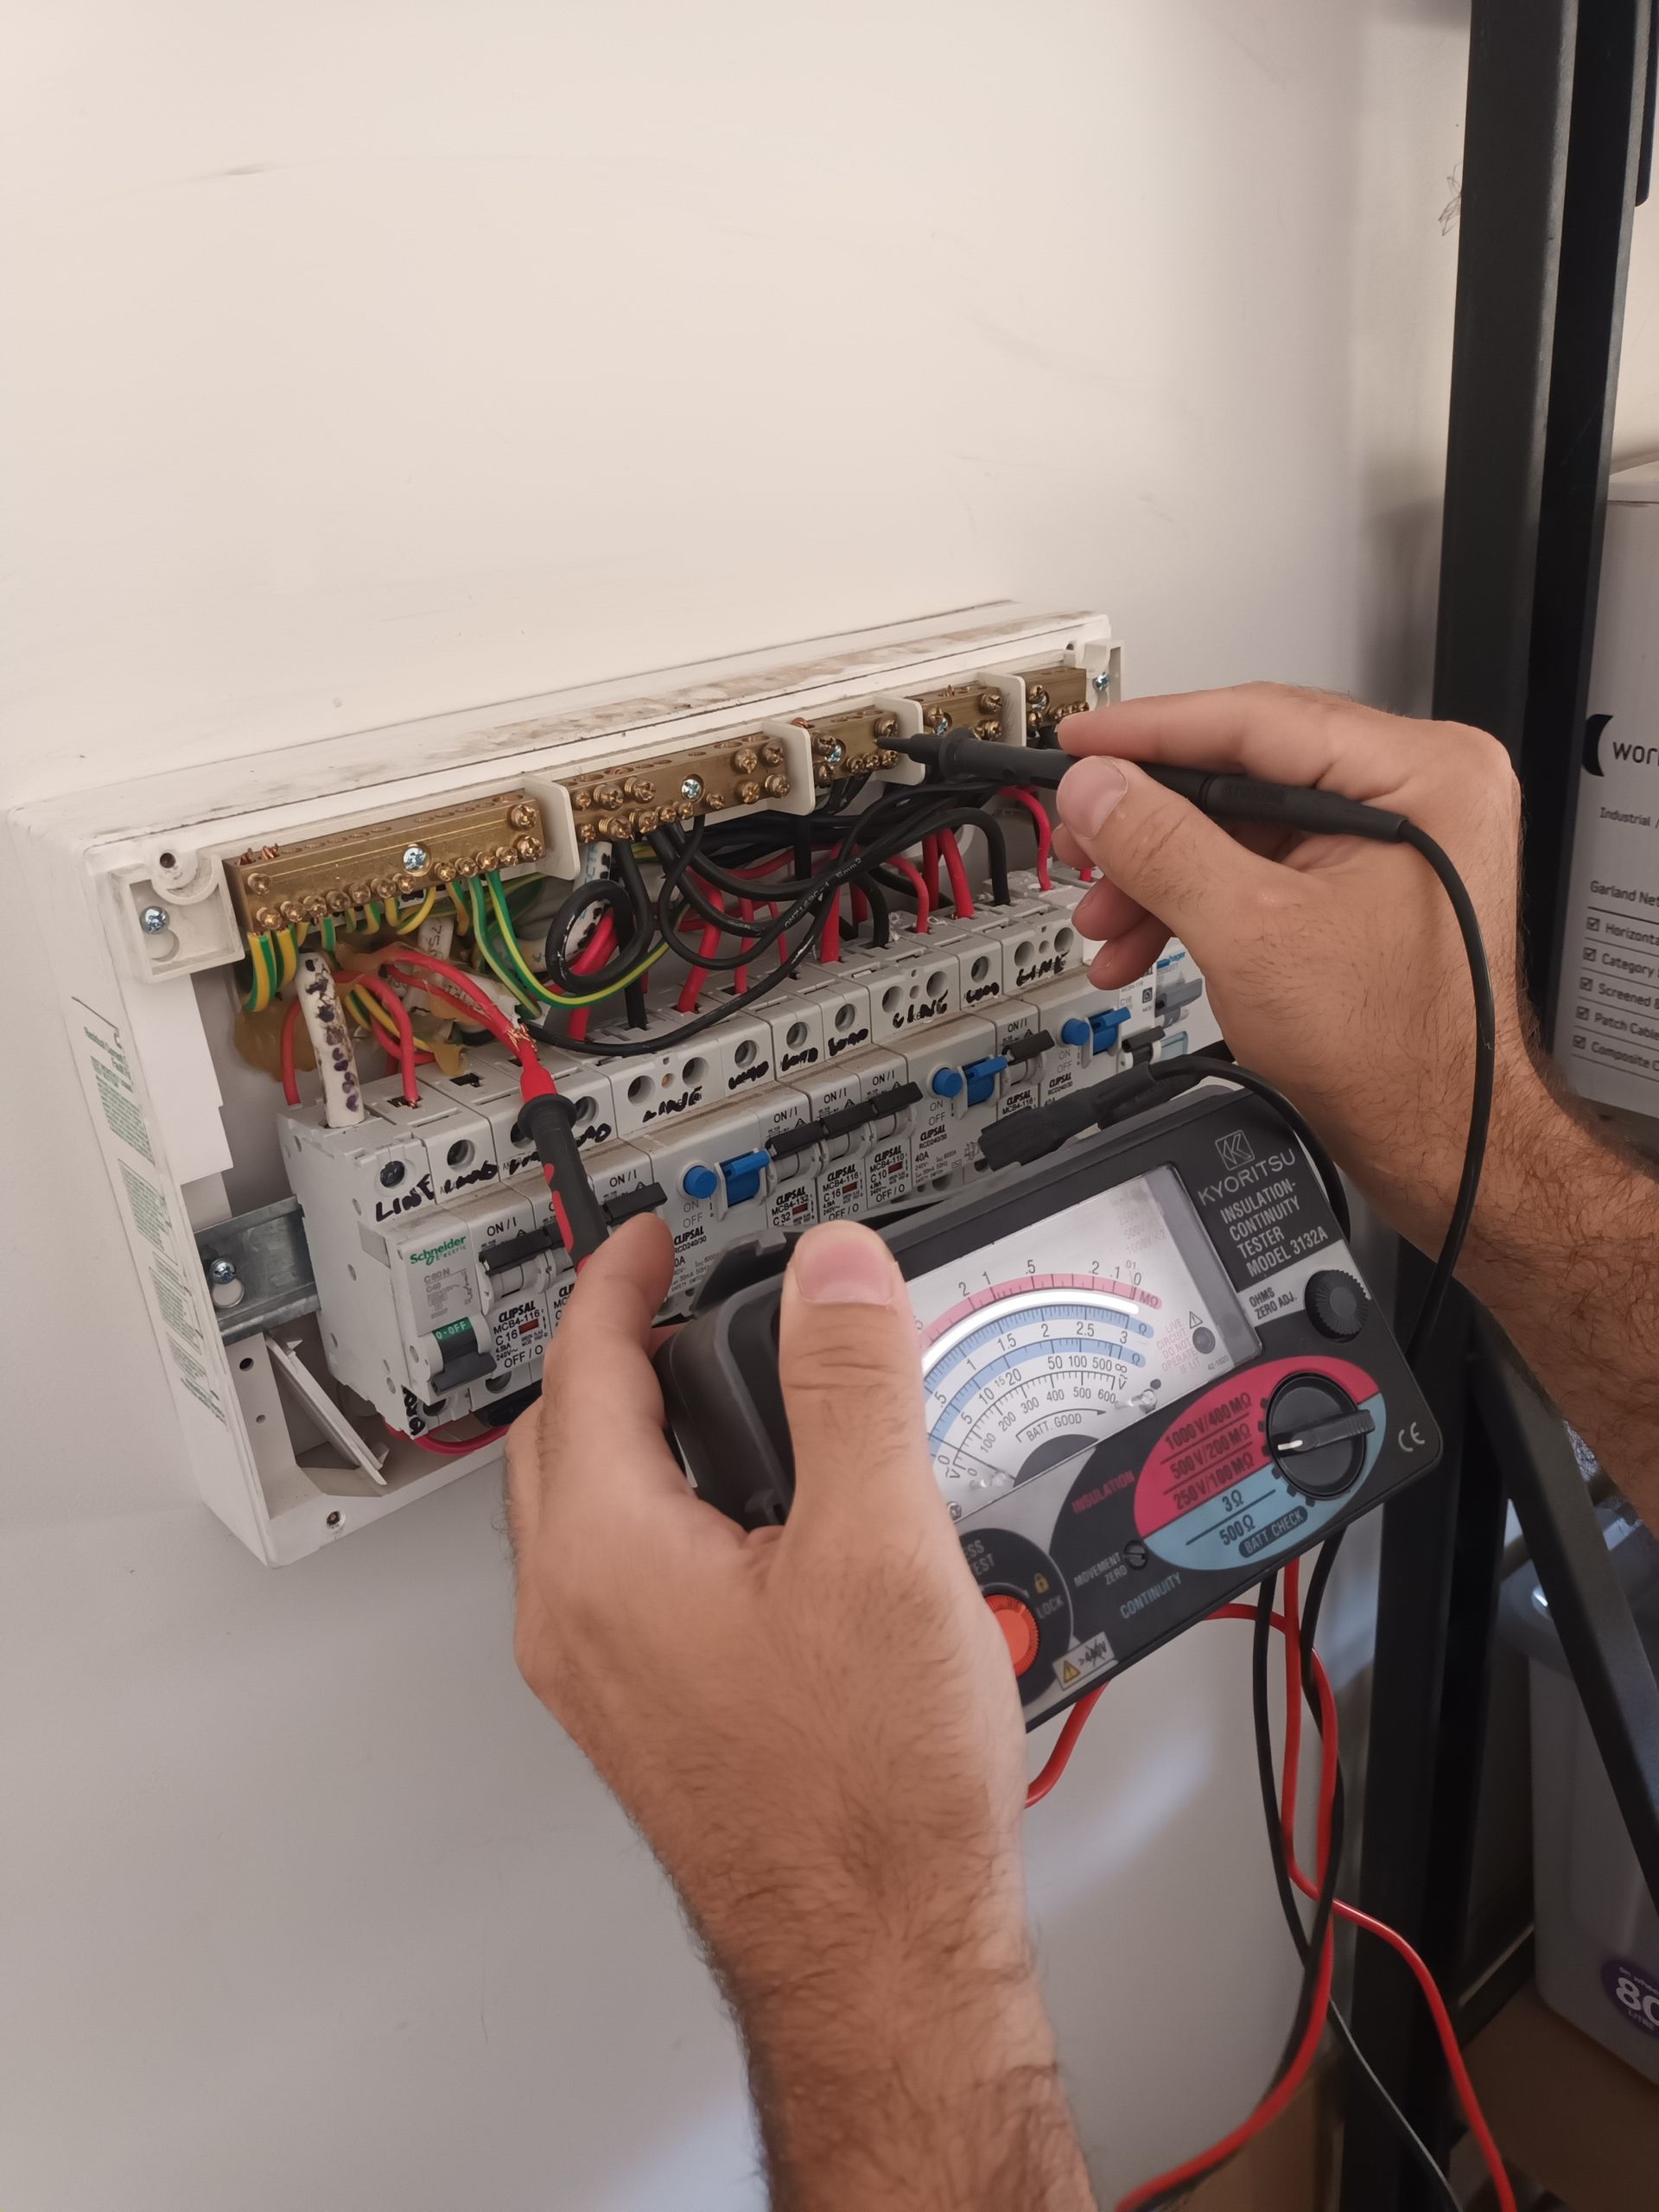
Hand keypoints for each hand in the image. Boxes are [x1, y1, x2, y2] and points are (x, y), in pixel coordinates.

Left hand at [508, 1214, 1093, 2211]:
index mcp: (606, 1558)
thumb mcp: (883, 1546)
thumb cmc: (868, 1797)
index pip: (585, 1366)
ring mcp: (603, 1678)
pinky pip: (626, 1573)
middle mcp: (577, 1618)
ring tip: (732, 1393)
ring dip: (644, 1432)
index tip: (651, 1234)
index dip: (621, 1278)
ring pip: (592, 1509)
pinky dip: (670, 1510)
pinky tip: (760, 1522)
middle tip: (681, 1299)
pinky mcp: (646, 1717)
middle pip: (565, 1436)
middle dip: (616, 1351)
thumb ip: (854, 1386)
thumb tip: (834, 1271)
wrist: (878, 1958)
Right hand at [1052, 683, 1541, 1257]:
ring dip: (1161, 876)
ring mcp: (1398, 841)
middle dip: (1147, 826)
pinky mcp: (1368, 886)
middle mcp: (1422, 792)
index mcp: (1424, 774)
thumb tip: (1097, 787)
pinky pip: (1262, 869)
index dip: (1150, 733)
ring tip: (1107, 919)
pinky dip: (1199, 903)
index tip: (1082, 742)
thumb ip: (1162, 846)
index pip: (1257, 719)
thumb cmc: (1396, 1053)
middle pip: (1244, 772)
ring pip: (1242, 828)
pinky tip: (1145, 940)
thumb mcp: (1252, 932)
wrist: (1437, 1143)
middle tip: (1083, 840)